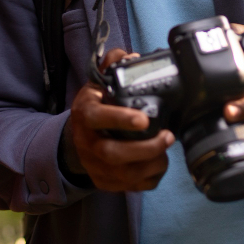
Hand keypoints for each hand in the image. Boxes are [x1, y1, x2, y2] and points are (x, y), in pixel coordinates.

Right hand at [63, 49, 174, 191]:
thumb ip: (112, 65)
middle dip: (145, 148)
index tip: (144, 119)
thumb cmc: (93, 109)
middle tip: (168, 136)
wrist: (75, 140)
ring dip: (152, 164)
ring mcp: (95, 166)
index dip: (120, 119)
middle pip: (114, 154)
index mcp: (85, 114)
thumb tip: (132, 55)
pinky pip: (132, 187)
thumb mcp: (96, 84)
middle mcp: (87, 143)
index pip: (98, 118)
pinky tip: (158, 164)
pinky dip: (150, 179)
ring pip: (125, 174)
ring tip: (166, 149)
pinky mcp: (105, 183)